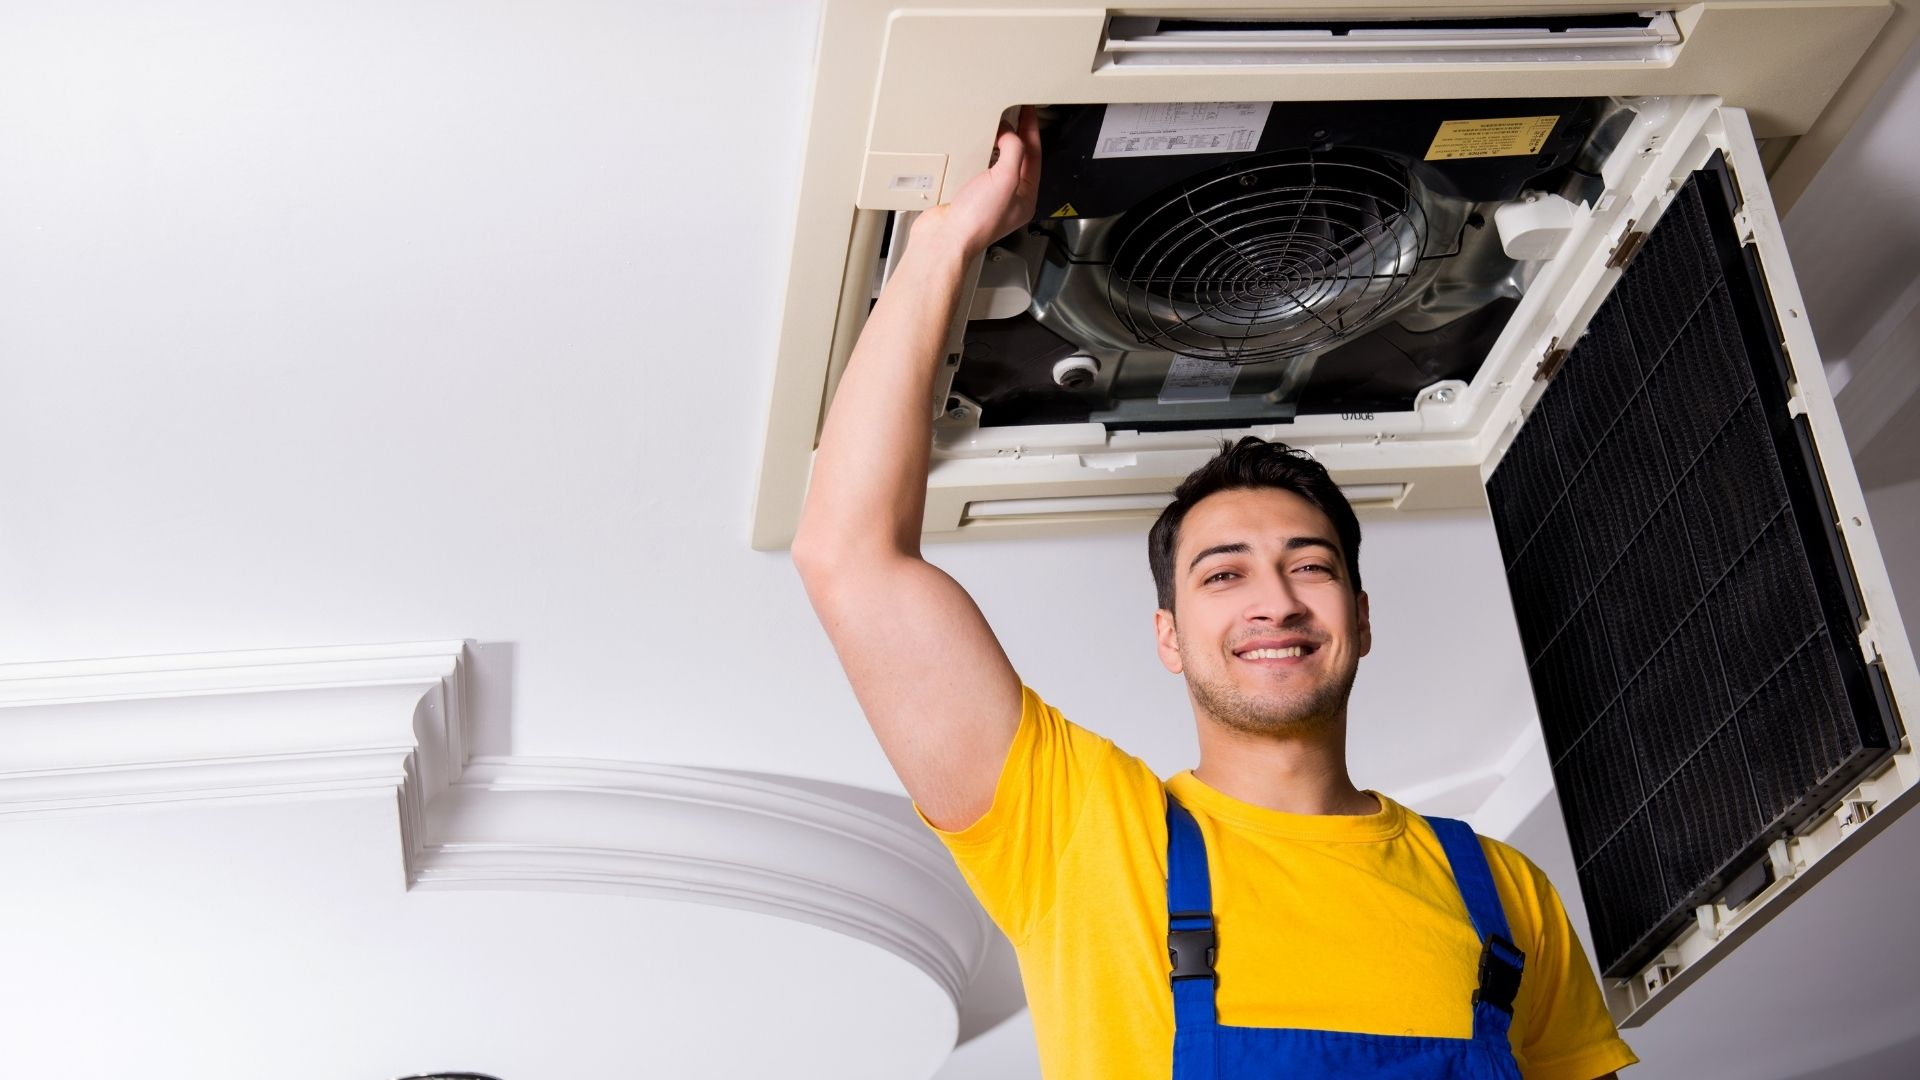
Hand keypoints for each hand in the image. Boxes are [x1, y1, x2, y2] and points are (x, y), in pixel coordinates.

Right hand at [912, 106, 1040, 260]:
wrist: (944, 238)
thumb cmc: (975, 221)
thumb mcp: (1005, 178)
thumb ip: (1013, 150)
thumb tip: (1009, 134)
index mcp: (1025, 197)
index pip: (1034, 156)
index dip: (1031, 130)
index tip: (1028, 111)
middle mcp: (1008, 198)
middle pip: (1017, 158)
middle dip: (1016, 135)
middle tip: (1015, 113)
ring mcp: (987, 197)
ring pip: (995, 162)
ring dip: (995, 144)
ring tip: (995, 125)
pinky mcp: (966, 195)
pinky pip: (976, 168)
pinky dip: (975, 154)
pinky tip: (971, 147)